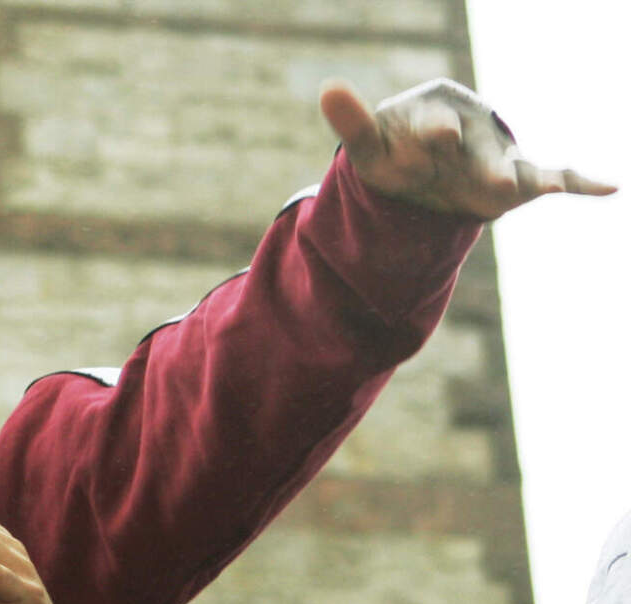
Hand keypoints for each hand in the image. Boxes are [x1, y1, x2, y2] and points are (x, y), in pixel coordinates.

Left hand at [321, 78, 614, 219]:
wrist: (420, 172)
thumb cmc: (393, 153)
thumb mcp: (368, 144)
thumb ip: (352, 121)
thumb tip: (328, 87)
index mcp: (439, 104)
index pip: (437, 120)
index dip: (437, 132)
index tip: (439, 138)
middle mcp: (476, 122)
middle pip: (479, 146)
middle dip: (484, 163)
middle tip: (492, 181)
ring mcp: (499, 149)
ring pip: (512, 164)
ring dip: (523, 179)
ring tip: (542, 188)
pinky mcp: (518, 177)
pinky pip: (552, 176)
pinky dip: (580, 182)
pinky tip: (610, 187)